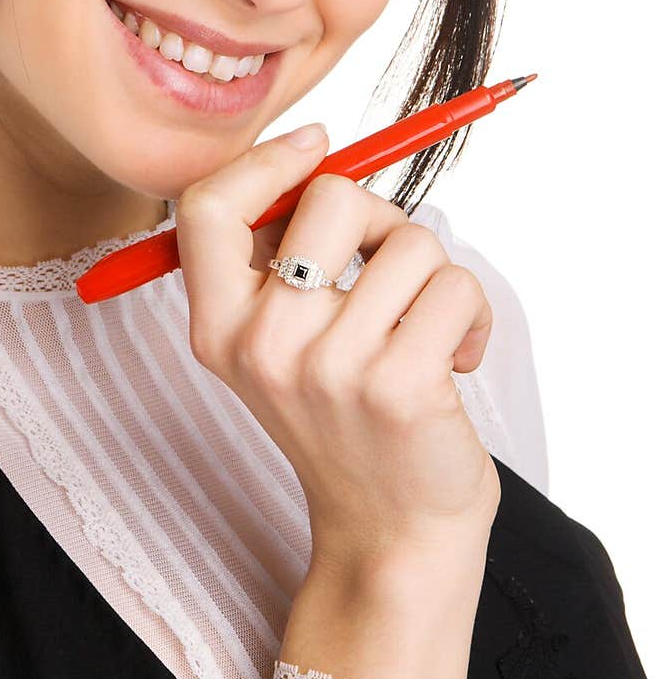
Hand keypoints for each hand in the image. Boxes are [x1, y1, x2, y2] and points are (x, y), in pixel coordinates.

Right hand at [175, 123, 500, 579]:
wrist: (390, 533)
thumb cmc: (345, 420)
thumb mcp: (278, 345)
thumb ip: (277, 260)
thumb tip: (313, 156)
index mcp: (218, 328)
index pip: (207, 207)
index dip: (265, 161)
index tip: (316, 146)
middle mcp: (262, 345)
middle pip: (330, 197)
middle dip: (381, 217)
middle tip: (391, 266)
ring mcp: (329, 367)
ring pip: (410, 242)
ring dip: (434, 278)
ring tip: (426, 330)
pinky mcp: (400, 386)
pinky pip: (455, 285)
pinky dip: (471, 314)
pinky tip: (455, 359)